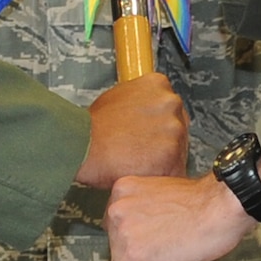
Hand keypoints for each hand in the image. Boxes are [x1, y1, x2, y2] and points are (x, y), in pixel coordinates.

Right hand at [77, 73, 188, 187]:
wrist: (80, 145)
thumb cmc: (93, 126)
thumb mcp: (119, 96)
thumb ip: (141, 101)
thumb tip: (147, 111)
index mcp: (158, 85)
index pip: (171, 108)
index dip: (159, 126)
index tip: (148, 136)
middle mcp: (171, 102)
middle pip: (179, 128)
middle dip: (164, 142)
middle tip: (142, 152)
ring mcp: (174, 128)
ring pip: (179, 151)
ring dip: (163, 161)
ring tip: (138, 163)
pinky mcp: (172, 153)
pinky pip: (175, 171)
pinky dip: (161, 176)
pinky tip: (142, 172)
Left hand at [105, 173, 253, 260]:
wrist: (219, 209)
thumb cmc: (203, 200)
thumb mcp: (163, 191)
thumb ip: (147, 205)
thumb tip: (145, 224)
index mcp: (123, 188)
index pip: (115, 219)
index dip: (133, 232)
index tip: (145, 238)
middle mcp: (117, 209)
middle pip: (115, 240)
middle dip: (134, 247)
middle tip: (158, 248)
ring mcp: (123, 233)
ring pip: (119, 259)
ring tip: (163, 258)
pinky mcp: (131, 257)